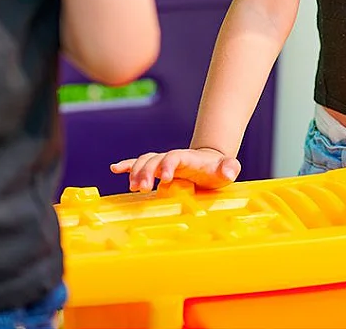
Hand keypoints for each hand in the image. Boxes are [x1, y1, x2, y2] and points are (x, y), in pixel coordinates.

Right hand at [110, 147, 240, 191]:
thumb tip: (231, 170)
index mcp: (187, 158)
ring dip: (135, 171)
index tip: (164, 178)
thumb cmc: (217, 170)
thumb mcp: (227, 169)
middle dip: (146, 171)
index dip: (168, 165)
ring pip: (145, 161)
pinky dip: (126, 165)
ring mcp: (162, 163)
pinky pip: (138, 164)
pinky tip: (114, 169)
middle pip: (155, 159)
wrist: (209, 164)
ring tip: (132, 187)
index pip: (175, 157)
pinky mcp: (156, 169)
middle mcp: (172, 158)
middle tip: (142, 188)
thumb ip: (230, 168)